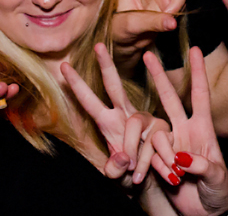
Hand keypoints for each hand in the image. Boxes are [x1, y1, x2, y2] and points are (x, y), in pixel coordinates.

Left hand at [62, 42, 168, 185]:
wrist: (158, 182)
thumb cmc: (131, 175)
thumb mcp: (117, 176)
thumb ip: (114, 170)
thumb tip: (122, 158)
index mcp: (109, 124)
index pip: (90, 102)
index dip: (77, 86)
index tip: (64, 67)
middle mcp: (126, 115)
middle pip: (114, 87)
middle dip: (106, 66)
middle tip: (97, 46)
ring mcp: (146, 120)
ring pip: (135, 124)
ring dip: (135, 153)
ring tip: (136, 175)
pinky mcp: (163, 128)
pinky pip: (154, 142)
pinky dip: (150, 162)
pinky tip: (151, 173)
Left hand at [113, 0, 207, 62]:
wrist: (127, 45)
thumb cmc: (120, 30)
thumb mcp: (127, 25)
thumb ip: (149, 21)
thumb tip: (172, 21)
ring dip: (173, 3)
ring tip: (159, 17)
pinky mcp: (172, 3)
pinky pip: (181, 2)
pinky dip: (176, 10)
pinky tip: (165, 20)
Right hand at [146, 47, 227, 215]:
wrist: (205, 214)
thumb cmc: (219, 192)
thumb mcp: (218, 179)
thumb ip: (204, 166)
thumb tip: (184, 158)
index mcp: (203, 129)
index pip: (200, 95)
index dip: (198, 72)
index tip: (195, 49)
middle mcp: (184, 131)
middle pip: (169, 98)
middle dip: (159, 76)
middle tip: (148, 55)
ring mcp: (169, 144)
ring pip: (154, 130)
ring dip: (158, 148)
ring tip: (170, 166)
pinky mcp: (156, 160)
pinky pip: (147, 153)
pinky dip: (152, 163)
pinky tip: (166, 177)